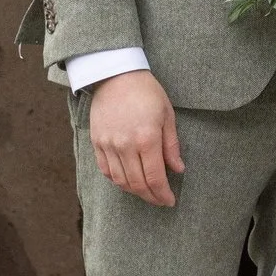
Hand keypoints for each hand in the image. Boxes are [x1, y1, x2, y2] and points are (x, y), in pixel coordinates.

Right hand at [90, 69, 184, 206]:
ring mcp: (109, 144)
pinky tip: (127, 181)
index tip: (170, 201)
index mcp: (147, 138)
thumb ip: (171, 145)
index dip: (163, 194)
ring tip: (146, 192)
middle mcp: (125, 145)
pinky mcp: (97, 142)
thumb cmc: (146, 92)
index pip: (155, 177)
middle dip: (150, 197)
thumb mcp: (167, 115)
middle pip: (137, 184)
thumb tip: (178, 169)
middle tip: (160, 200)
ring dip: (134, 191)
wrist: (115, 74)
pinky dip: (117, 180)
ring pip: (120, 180)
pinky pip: (106, 170)